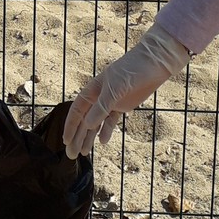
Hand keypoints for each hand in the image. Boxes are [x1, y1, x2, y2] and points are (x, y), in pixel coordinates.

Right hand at [63, 23, 190, 158]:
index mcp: (92, 90)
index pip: (77, 111)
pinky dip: (106, 131)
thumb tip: (87, 125)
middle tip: (71, 154)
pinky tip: (102, 141)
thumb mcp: (114, 89)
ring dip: (89, 137)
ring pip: (96, 123)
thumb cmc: (131, 70)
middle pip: (84, 120)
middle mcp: (99, 97)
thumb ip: (101, 107)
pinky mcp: (123, 105)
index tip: (65, 140)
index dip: (70, 126)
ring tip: (84, 153)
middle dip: (77, 137)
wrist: (153, 63)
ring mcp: (111, 102)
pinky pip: (111, 120)